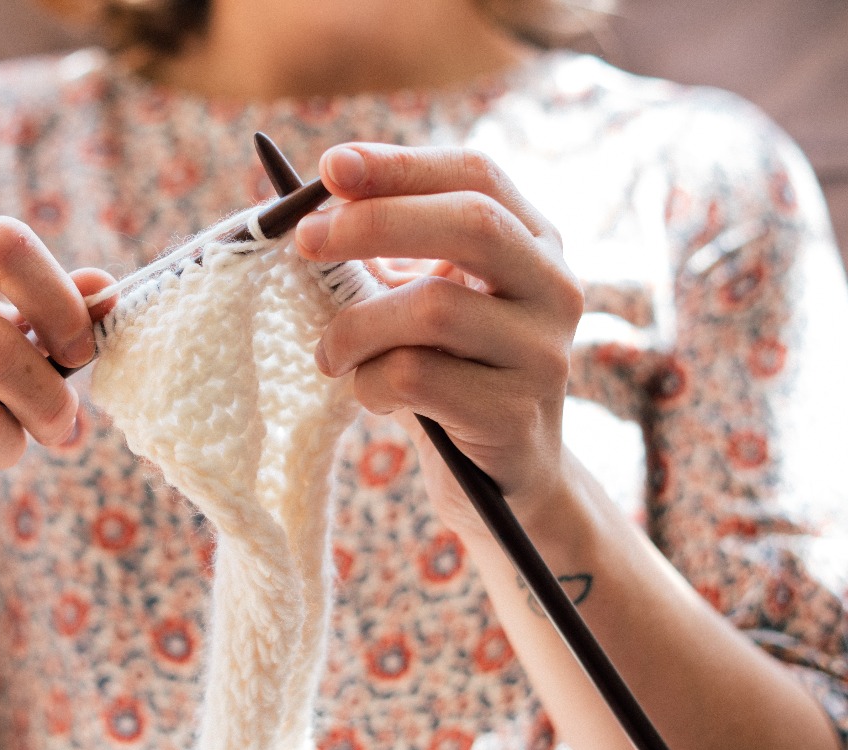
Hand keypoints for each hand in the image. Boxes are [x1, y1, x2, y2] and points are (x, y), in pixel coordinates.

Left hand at [295, 144, 582, 536]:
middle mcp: (554, 288)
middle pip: (472, 224)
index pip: (476, 175)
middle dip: (375, 223)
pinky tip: (372, 395)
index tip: (331, 166)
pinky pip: (418, 378)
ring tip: (330, 352)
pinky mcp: (516, 415)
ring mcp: (544, 353)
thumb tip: (299, 212)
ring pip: (434, 309)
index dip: (402, 164)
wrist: (496, 479)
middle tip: (305, 240)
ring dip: (357, 326)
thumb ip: (380, 258)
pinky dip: (371, 383)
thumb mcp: (420, 303)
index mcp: (533, 242)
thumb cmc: (445, 375)